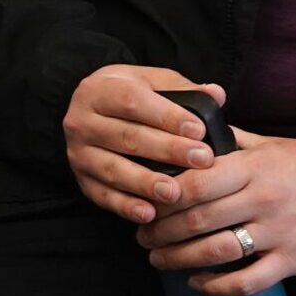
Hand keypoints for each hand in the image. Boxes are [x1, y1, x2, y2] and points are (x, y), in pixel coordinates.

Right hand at [62, 65, 224, 223]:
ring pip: (113, 169)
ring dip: (145, 183)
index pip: (134, 102)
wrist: (91, 108)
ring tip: (175, 192)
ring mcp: (78, 153)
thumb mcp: (153, 81)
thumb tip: (217, 94)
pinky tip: (149, 214)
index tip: (199, 130)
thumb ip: (184, 88)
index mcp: (99, 90)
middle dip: (167, 151)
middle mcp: (81, 122)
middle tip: (201, 160)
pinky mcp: (80, 179)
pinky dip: (125, 206)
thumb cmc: (130, 93)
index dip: (168, 116)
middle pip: (127, 138)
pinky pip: (102, 195)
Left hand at [136, 129, 295, 295]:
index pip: (196, 182)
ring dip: (178, 259)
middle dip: (161, 232)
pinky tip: (197, 283)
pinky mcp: (290, 260)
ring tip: (159, 258)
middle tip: (143, 236)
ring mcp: (277, 233)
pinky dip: (215, 287)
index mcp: (255, 168)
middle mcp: (264, 200)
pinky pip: (246, 282)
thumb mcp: (270, 145)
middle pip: (198, 220)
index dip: (163, 196)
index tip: (146, 203)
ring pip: (216, 253)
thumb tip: (189, 133)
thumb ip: (230, 141)